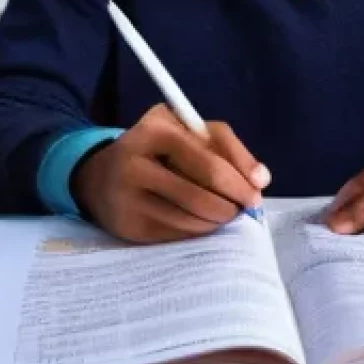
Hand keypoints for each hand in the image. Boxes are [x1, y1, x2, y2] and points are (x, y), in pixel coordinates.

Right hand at [72, 103, 269, 243]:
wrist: (102, 174)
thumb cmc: (159, 148)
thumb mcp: (188, 131)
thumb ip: (226, 146)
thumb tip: (261, 180)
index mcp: (155, 130)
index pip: (209, 160)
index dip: (239, 179)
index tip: (257, 190)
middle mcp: (135, 162)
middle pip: (200, 195)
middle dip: (232, 204)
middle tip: (244, 208)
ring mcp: (128, 197)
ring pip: (191, 219)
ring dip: (218, 220)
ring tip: (224, 212)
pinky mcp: (128, 227)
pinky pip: (178, 234)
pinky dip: (198, 230)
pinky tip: (201, 220)